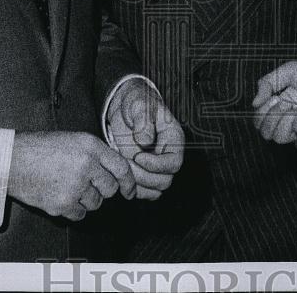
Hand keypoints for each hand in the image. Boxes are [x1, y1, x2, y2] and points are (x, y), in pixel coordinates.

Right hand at [8, 131, 134, 220]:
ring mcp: (75, 185)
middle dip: (102, 189)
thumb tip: (116, 172)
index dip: (129, 183)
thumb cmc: (41, 149)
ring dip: (86, 199)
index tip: (129, 191)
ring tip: (67, 186)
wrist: (12, 161)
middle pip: (110, 189)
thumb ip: (96, 154)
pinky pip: (80, 214)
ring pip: (95, 203)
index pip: (121, 168)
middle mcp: (86, 165)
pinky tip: (60, 195)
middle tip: (85, 183)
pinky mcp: (63, 203)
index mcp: (91, 146)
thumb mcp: (74, 140)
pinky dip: (73, 209)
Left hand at [106, 78, 184, 199]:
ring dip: (137, 184)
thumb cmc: (136, 103)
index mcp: (174, 139)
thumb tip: (145, 140)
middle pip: (164, 181)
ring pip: (155, 190)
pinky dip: (133, 189)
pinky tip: (122, 175)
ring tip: (122, 167)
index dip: (156, 165)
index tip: (138, 156)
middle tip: (126, 162)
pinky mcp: (145, 173)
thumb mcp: (139, 105)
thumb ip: (143, 121)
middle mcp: (168, 156)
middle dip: (143, 176)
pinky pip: (145, 192)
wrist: (124, 109)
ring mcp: (157, 167)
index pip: (174, 163)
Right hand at [252, 59, 296, 143]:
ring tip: (296, 105)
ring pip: (279, 137)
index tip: (274, 97)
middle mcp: (287, 119)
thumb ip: (267, 84)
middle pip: (265, 133)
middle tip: (283, 102)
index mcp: (278, 106)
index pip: (259, 121)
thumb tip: (254, 103)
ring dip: (286, 119)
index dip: (261, 113)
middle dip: (271, 116)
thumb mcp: (287, 71)